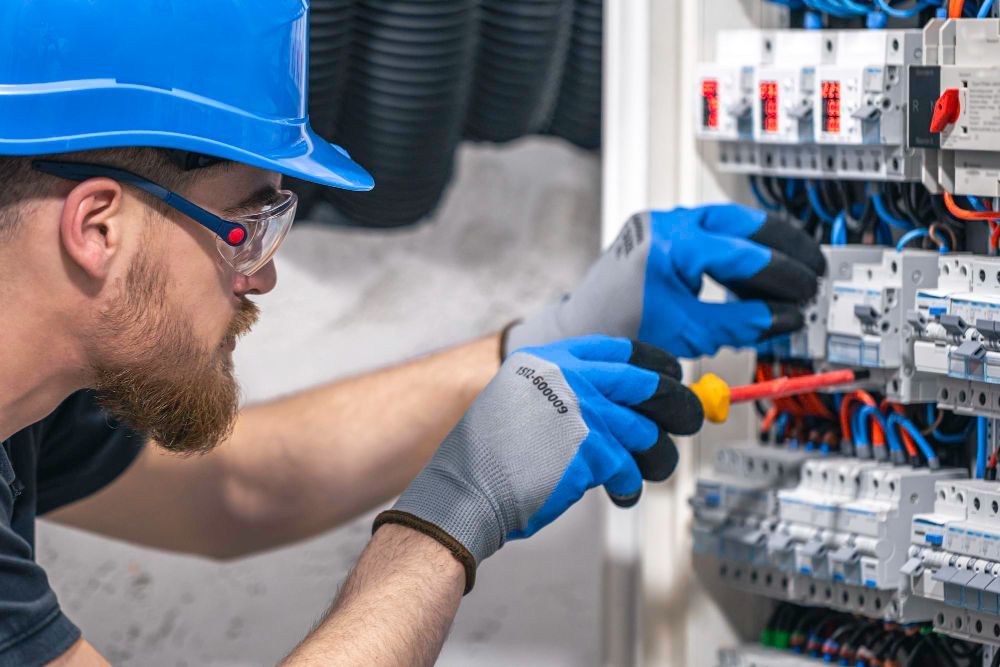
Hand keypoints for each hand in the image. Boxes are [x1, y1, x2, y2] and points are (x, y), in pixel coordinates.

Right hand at [373, 336, 703, 592]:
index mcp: (548, 360)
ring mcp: (581, 411)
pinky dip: (628, 487)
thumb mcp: (519, 400)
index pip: (617, 349)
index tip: (671, 375)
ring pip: (647, 432)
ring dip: (654, 458)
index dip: (653, 363)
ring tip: (641, 473)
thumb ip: (565, 392)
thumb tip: (627, 402)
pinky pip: (629, 469)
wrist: (465, 492)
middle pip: (646, 384)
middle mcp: (567, 377)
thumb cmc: (490, 457)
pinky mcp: (591, 450)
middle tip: (689, 419)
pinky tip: (618, 494)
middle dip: (678, 404)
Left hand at [506, 205, 825, 358]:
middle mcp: (666, 223)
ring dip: (763, 245)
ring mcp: (662, 222)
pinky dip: (736, 250)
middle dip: (783, 245)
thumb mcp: (688, 332)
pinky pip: (711, 232)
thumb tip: (784, 317)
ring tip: (791, 272)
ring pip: (729, 222)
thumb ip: (741, 323)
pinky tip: (754, 274)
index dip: (782, 275)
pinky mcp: (661, 231)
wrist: (580, 328)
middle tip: (813, 268)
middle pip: (742, 222)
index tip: (805, 293)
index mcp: (671, 245)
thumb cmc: (619, 331)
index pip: (742, 254)